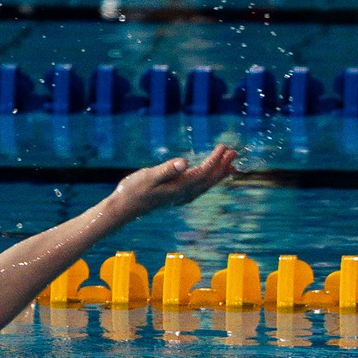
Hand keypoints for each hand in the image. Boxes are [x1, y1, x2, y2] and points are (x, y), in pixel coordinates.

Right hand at [104, 145, 237, 222]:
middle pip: (209, 180)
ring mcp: (179, 198)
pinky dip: (208, 181)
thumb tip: (185, 162)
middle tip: (234, 152)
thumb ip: (167, 169)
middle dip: (223, 166)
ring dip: (218, 174)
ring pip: (205, 186)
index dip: (216, 160)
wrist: (122, 209)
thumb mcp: (148, 176)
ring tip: (230, 165)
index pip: (204, 172)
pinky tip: (208, 178)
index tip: (225, 147)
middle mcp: (183, 195)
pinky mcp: (174, 198)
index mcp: (179, 188)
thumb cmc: (132, 191)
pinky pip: (198, 188)